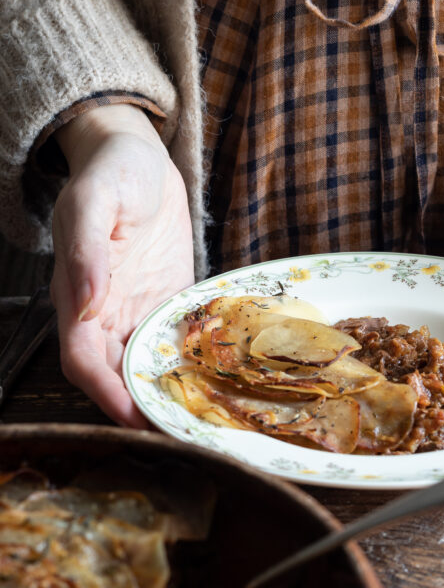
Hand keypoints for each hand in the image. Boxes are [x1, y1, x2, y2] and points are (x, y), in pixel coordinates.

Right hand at [51, 104, 193, 425]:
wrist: (140, 155)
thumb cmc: (112, 171)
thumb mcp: (94, 200)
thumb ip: (85, 251)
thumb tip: (83, 303)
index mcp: (78, 294)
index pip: (83, 360)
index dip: (105, 392)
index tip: (135, 418)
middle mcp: (106, 311)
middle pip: (116, 374)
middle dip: (142, 407)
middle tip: (184, 433)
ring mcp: (138, 308)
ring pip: (147, 365)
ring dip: (168, 392)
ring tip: (206, 418)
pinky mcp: (168, 299)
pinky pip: (176, 339)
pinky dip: (191, 363)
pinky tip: (220, 378)